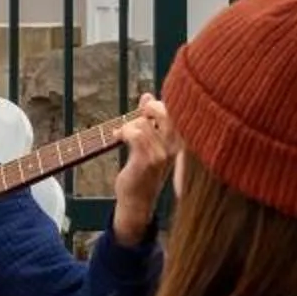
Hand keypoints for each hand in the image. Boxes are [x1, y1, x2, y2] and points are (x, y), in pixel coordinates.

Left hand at [111, 93, 174, 245]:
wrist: (136, 201)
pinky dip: (123, 131)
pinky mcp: (149, 161)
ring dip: (129, 125)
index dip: (158, 104)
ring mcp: (164, 154)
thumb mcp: (148, 141)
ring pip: (145, 122)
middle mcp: (176, 146)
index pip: (177, 110)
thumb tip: (147, 94)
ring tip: (122, 134)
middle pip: (167, 110)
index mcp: (180, 140)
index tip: (144, 108)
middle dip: (148, 108)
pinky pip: (136, 134)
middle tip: (135, 117)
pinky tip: (117, 137)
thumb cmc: (141, 171)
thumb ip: (149, 118)